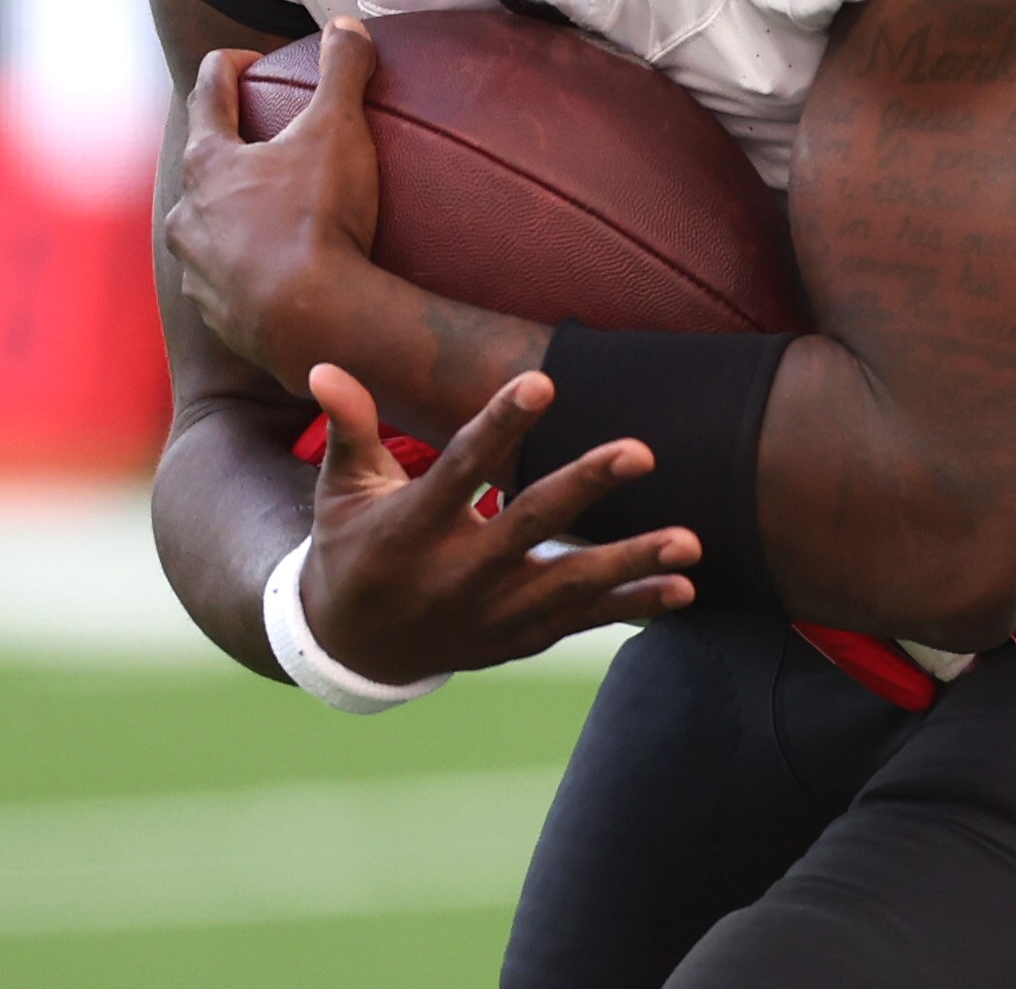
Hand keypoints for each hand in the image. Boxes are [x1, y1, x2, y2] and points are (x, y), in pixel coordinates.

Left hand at [167, 19, 381, 389]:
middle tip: (266, 140)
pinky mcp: (215, 311)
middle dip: (229, 147)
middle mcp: (187, 213)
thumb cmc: (317, 219)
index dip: (228, 67)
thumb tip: (347, 26)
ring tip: (274, 212)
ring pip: (205, 227)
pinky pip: (225, 278)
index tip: (253, 62)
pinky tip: (283, 271)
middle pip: (200, 164)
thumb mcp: (338, 131)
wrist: (310, 321)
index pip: (208, 94)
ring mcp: (196, 267)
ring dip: (233, 213)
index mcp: (209, 162)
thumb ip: (342, 72)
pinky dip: (248, 266)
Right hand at [298, 362, 697, 684]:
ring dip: (632, 564)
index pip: (460, 468)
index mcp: (410, 528)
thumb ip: (350, 429)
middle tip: (641, 451)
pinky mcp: (518, 637)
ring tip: (690, 542)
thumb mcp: (342, 492)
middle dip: (585, 486)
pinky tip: (683, 591)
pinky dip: (633, 607)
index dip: (499, 425)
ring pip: (568, 585)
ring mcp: (491, 614)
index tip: (542, 381)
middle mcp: (455, 574)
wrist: (352, 648)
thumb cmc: (353, 549)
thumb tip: (325, 366)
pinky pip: (582, 622)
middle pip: (527, 524)